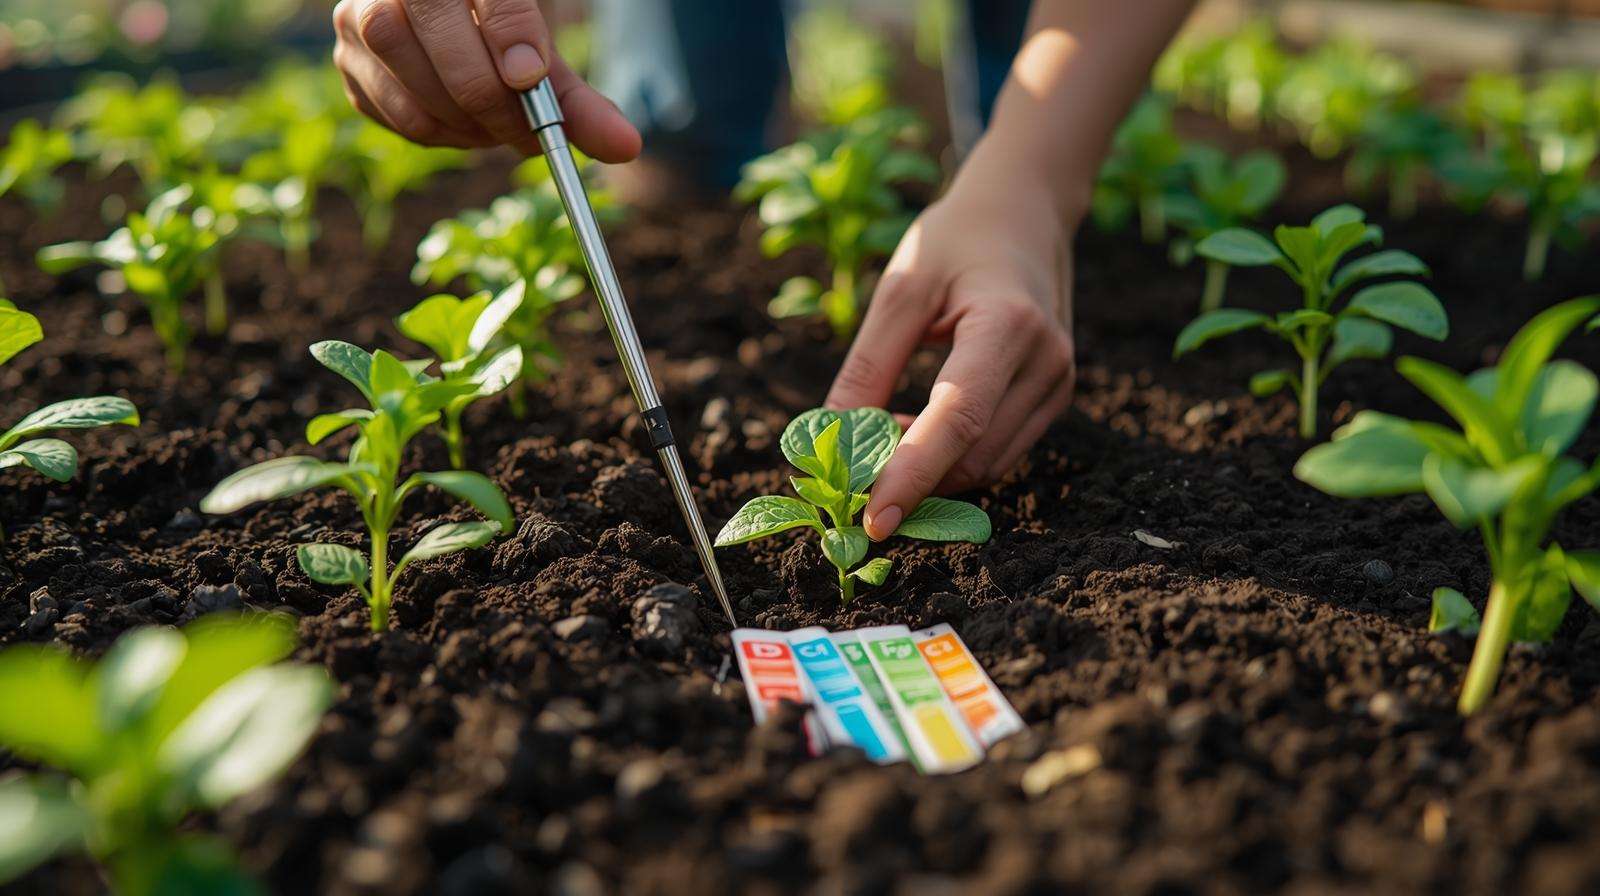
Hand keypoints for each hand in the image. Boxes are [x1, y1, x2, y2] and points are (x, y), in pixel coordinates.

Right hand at [331, 0, 640, 160]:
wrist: (447, 15)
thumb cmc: (502, 30)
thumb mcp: (542, 45)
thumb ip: (576, 98)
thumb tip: (626, 149)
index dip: (510, 36)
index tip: (532, 80)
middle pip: (443, 46)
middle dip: (493, 103)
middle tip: (529, 133)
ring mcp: (359, 20)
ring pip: (413, 86)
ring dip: (467, 126)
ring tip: (499, 128)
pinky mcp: (349, 64)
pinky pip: (395, 117)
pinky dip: (439, 136)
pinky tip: (465, 128)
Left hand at [826, 182, 1076, 540]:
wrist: (1024, 212)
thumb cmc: (955, 239)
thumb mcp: (901, 287)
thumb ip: (869, 365)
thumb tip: (832, 438)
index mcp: (1007, 326)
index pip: (958, 419)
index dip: (913, 475)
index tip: (872, 521)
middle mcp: (1046, 362)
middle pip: (973, 454)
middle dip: (910, 477)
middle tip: (849, 467)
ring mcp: (1058, 384)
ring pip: (987, 465)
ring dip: (929, 469)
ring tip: (882, 429)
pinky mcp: (1056, 398)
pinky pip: (999, 452)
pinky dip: (951, 457)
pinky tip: (915, 426)